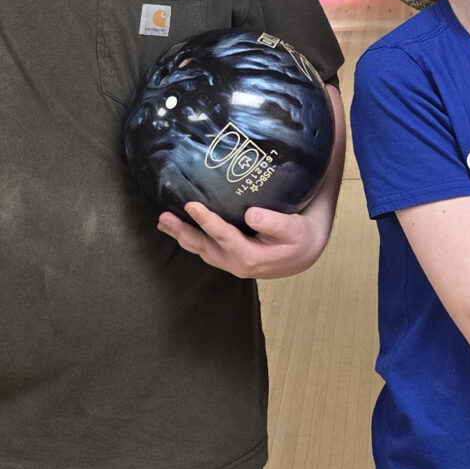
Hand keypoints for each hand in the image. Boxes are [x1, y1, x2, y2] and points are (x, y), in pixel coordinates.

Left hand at [160, 193, 332, 278]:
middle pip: (203, 247)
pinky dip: (192, 239)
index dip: (206, 220)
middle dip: (182, 232)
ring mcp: (231, 263)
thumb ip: (274, 223)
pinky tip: (182, 229)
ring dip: (182, 236)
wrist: (306, 253)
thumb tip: (250, 214)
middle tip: (163, 218)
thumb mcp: (294, 229)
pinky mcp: (230, 258)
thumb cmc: (302, 237)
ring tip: (164, 222)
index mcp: (250, 257)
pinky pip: (207, 249)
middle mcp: (236, 264)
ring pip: (201, 250)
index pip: (223, 236)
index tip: (191, 204)